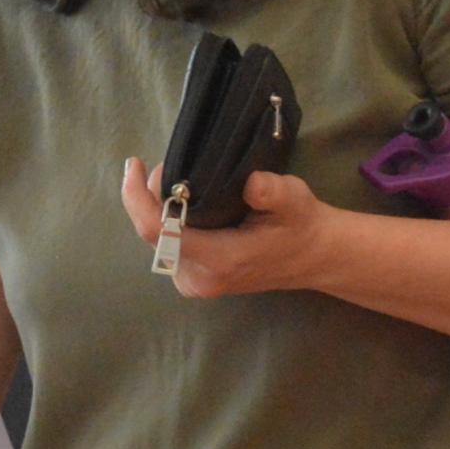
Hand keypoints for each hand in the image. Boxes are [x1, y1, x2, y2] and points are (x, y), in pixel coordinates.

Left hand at [122, 158, 335, 300]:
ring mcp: (194, 284)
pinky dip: (168, 220)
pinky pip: (167, 246)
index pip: (157, 231)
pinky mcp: (194, 281)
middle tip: (169, 164)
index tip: (135, 165)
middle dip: (150, 195)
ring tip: (176, 178)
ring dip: (159, 207)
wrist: (314, 257)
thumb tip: (251, 182)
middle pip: (153, 233)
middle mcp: (198, 278)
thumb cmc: (302, 225)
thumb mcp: (294, 199)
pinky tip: (182, 200)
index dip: (137, 197)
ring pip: (157, 239)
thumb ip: (273, 192)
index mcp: (219, 260)